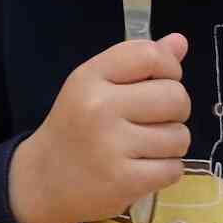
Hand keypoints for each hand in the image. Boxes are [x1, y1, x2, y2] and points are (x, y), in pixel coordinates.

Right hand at [9, 34, 189, 222]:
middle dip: (176, 111)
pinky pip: (174, 169)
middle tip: (154, 121)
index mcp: (90, 77)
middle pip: (176, 97)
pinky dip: (166, 171)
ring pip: (179, 136)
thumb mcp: (95, 86)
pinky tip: (143, 169)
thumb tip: (180, 41)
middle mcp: (99, 107)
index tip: (161, 83)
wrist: (42, 180)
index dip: (170, 68)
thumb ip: (137, 63)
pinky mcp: (124, 181)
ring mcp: (111, 145)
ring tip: (145, 148)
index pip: (151, 55)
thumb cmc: (75, 128)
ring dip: (171, 144)